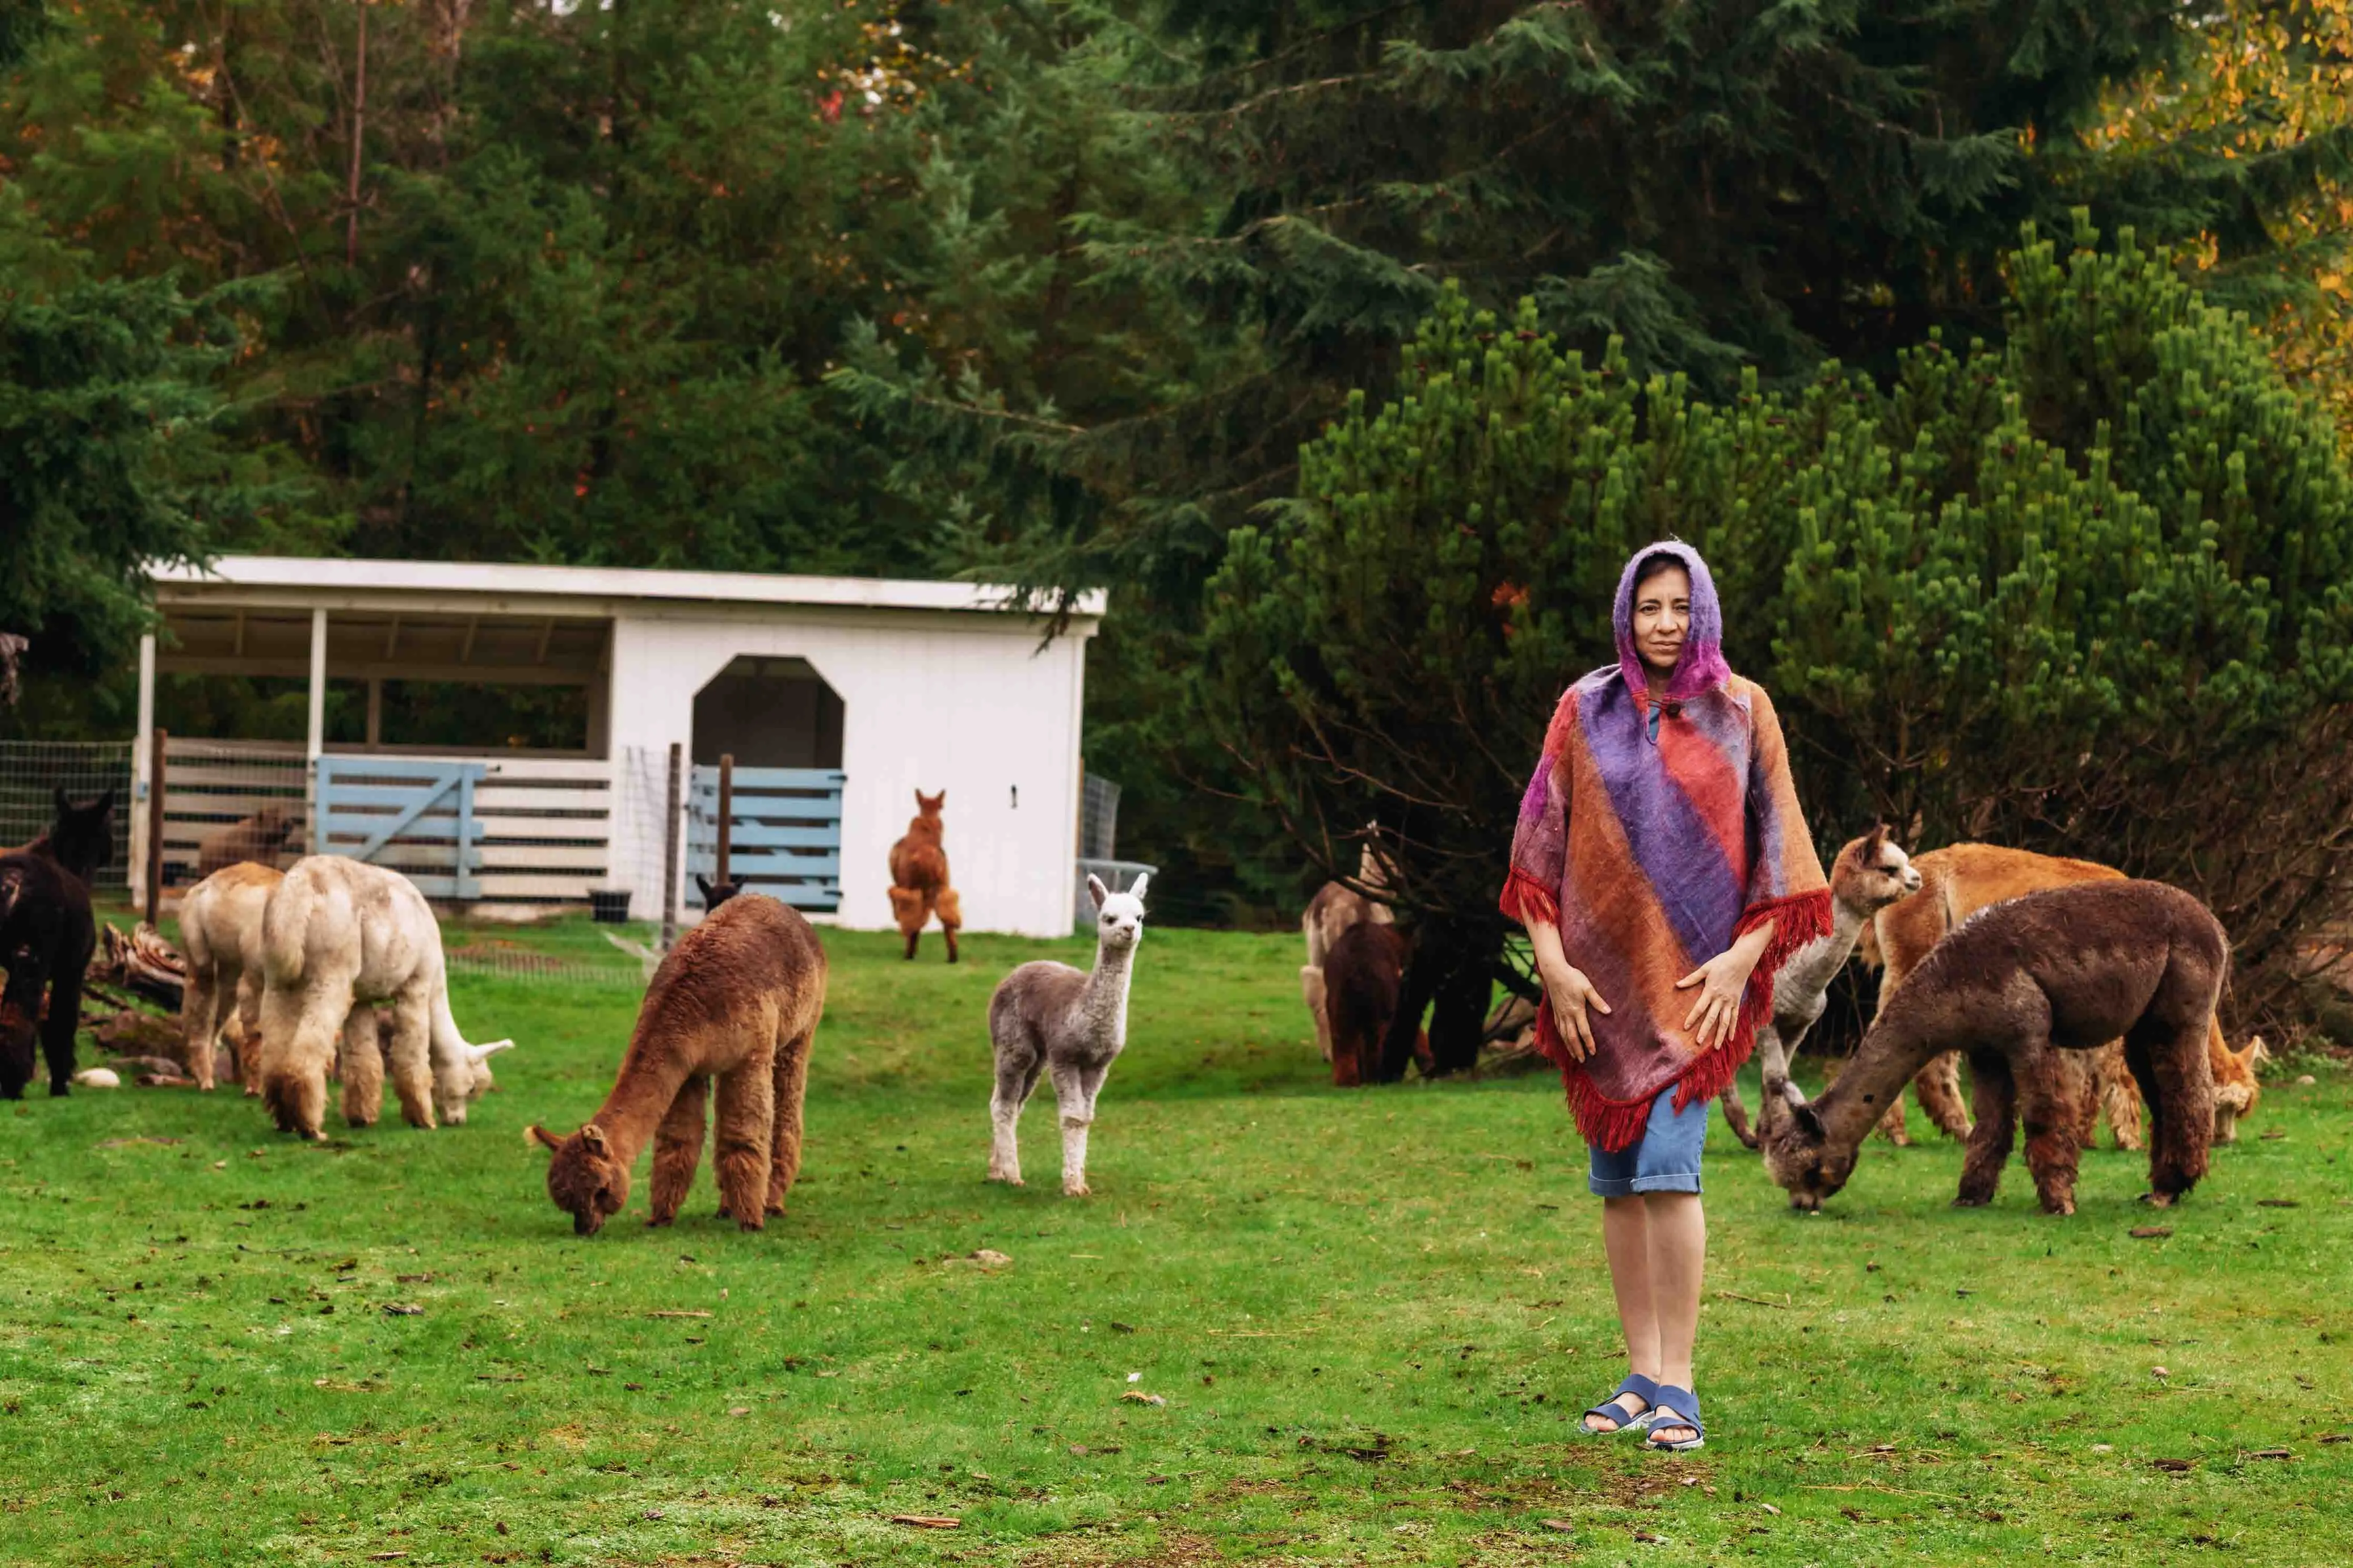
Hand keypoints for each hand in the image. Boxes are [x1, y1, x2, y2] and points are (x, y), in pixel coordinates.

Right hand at [1538, 955, 1611, 1061]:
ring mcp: (1560, 1013)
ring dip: (1569, 1046)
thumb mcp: (1587, 987)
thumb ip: (1597, 1000)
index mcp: (1576, 1010)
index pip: (1583, 1031)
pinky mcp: (1555, 1011)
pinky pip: (1558, 1028)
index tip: (1593, 1052)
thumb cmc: (1572, 978)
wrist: (1554, 972)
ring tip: (1574, 1055)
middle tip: (1583, 1060)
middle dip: (1578, 1049)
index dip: (1589, 1043)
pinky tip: (1564, 1040)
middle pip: (1571, 1037)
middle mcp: (1567, 1015)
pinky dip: (1562, 1037)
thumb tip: (1608, 1011)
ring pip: (1563, 1034)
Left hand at [1676, 939, 1763, 1053]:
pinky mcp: (1737, 1002)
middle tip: (1698, 1042)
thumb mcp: (1705, 968)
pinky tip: (1731, 1039)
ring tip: (1716, 1047)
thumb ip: (1692, 978)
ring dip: (1720, 1035)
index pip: (1700, 1008)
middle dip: (1705, 1031)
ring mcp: (1730, 1002)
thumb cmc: (1722, 962)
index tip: (1685, 1027)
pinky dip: (1733, 1029)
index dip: (1692, 1018)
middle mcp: (1721, 999)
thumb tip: (1677, 984)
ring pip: (1725, 1022)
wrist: (1742, 960)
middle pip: (1711, 1018)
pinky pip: (1735, 1018)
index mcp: (1711, 991)